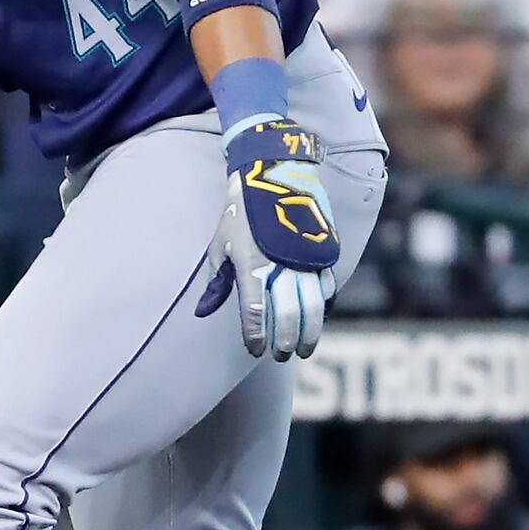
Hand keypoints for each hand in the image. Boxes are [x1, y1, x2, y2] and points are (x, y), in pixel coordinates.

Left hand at [211, 116, 340, 360]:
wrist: (273, 174)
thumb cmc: (240, 215)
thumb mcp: (221, 246)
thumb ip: (216, 283)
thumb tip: (201, 312)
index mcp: (252, 264)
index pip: (255, 311)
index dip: (255, 334)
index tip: (255, 350)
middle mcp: (282, 264)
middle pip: (288, 313)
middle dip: (285, 339)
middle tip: (282, 355)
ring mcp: (306, 258)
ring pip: (313, 305)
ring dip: (309, 331)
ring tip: (304, 349)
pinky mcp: (324, 250)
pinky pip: (327, 286)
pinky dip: (323, 307)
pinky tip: (319, 320)